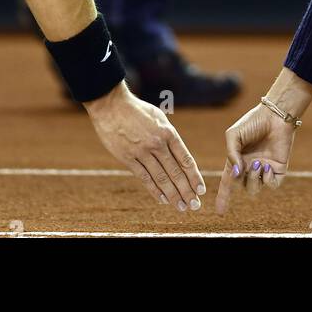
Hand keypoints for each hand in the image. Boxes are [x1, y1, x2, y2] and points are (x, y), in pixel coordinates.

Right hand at [86, 83, 206, 210]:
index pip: (186, 160)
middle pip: (176, 172)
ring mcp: (142, 152)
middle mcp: (157, 144)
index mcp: (168, 133)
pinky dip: (154, 190)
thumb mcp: (159, 118)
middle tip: (195, 205)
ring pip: (161, 178)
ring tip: (181, 207)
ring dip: (173, 195)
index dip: (194, 177)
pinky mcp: (127, 158)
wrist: (111, 105)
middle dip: (187, 191)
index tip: (201, 190)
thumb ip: (169, 136)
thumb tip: (179, 155)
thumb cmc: (137, 110)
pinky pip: (144, 177)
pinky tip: (162, 199)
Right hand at [216, 101, 297, 213]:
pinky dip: (268, 179)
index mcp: (237, 161)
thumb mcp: (233, 135)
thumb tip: (236, 173)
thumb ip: (231, 154)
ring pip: (255, 188)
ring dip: (254, 179)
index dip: (223, 197)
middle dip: (241, 180)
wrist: (275, 115)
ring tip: (259, 163)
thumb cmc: (253, 122)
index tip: (219, 213)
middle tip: (246, 165)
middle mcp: (249, 168)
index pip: (228, 183)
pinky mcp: (279, 170)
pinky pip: (272, 185)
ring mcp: (264, 170)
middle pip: (242, 187)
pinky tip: (268, 167)